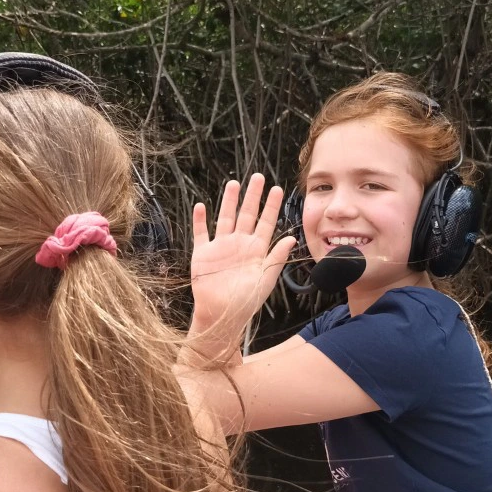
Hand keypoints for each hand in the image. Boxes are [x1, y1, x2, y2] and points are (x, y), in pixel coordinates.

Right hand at [190, 173, 295, 339]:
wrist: (221, 315)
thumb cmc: (246, 300)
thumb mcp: (266, 279)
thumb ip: (277, 257)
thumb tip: (292, 238)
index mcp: (256, 250)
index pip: (266, 222)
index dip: (271, 206)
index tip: (277, 189)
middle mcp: (239, 244)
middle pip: (247, 214)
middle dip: (252, 196)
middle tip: (258, 177)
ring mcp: (221, 247)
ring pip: (225, 218)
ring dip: (228, 201)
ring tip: (233, 183)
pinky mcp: (203, 253)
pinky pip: (201, 233)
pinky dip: (199, 220)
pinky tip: (201, 206)